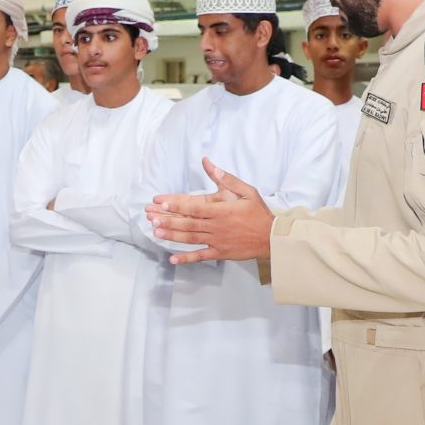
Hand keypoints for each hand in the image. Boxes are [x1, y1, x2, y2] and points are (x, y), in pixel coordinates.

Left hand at [148, 158, 274, 263]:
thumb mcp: (247, 191)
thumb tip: (209, 164)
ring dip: (172, 236)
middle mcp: (217, 226)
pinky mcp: (220, 253)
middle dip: (169, 220)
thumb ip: (227, 179)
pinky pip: (201, 256)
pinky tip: (173, 259)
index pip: (195, 207)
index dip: (177, 205)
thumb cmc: (259, 213)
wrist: (272, 237)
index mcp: (222, 210)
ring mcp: (217, 241)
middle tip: (151, 218)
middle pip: (188, 223)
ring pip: (191, 239)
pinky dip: (186, 259)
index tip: (162, 203)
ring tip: (156, 232)